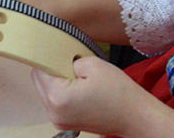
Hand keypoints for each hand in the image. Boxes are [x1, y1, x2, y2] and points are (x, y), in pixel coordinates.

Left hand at [32, 56, 154, 136]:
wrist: (135, 116)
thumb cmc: (118, 92)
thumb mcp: (92, 63)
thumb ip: (67, 58)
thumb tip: (57, 58)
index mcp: (57, 98)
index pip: (39, 69)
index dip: (50, 57)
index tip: (62, 51)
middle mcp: (53, 113)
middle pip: (39, 81)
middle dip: (53, 69)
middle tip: (75, 64)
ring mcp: (58, 121)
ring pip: (47, 91)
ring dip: (58, 80)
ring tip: (81, 78)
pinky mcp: (65, 123)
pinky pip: (56, 101)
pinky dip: (64, 91)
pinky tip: (81, 88)